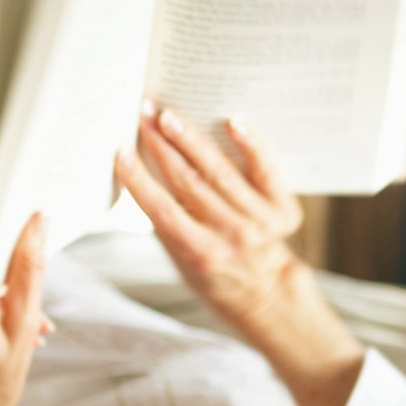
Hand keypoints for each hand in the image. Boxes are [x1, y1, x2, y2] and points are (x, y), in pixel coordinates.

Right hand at [114, 106, 304, 329]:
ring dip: (191, 140)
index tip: (122, 151)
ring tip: (170, 116)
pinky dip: (251, 145)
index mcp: (199, 252)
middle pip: (189, 183)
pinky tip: (232, 122)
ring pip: (219, 172)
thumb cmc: (210, 271)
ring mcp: (259, 222)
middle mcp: (230, 236)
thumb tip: (142, 171)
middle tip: (144, 116)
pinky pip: (266, 170)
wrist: (261, 290)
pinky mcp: (283, 208)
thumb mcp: (179, 257)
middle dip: (162, 146)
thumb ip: (165, 220)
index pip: (163, 210)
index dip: (140, 179)